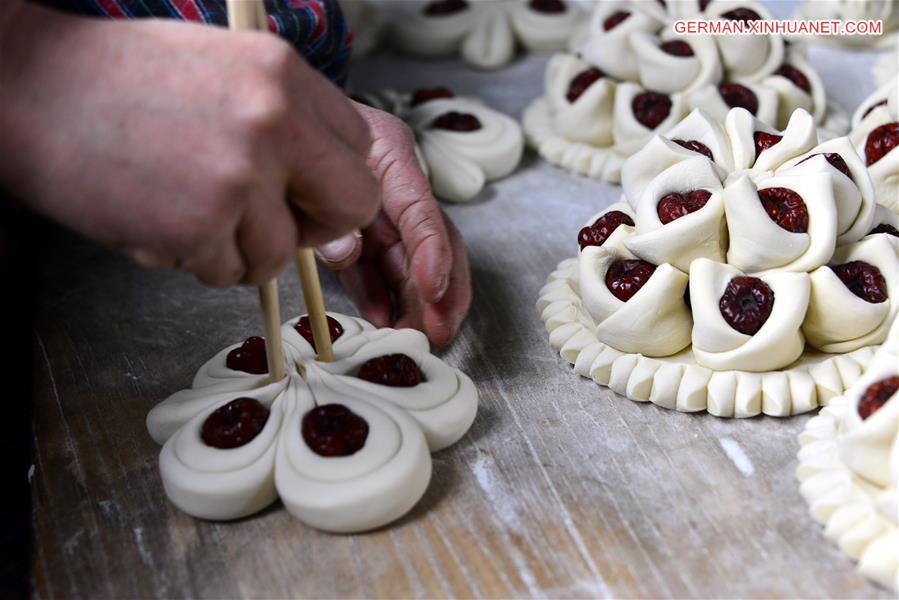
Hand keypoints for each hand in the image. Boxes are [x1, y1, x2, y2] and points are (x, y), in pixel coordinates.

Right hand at [0, 3, 379, 285]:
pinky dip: (199, 260)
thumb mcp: (229, 69)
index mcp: (287, 75)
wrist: (30, 87)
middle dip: (315, 226)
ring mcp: (239, 176)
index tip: (307, 191)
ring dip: (242, 249)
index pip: (362, 150)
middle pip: (353, 206)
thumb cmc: (123, 79)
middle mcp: (275, 122)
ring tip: (193, 211)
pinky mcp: (199, 225)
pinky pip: (228, 272)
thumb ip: (289, 119)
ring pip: (282, 253)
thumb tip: (326, 174)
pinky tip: (162, 218)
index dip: (335, 181)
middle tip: (273, 222)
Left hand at [317, 103, 471, 346]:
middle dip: (439, 291)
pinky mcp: (363, 228)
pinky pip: (376, 265)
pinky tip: (382, 319)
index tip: (433, 290)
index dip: (432, 254)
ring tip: (409, 336)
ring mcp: (382, 207)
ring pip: (409, 260)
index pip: (422, 209)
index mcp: (392, 152)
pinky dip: (379, 293)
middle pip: (432, 241)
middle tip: (437, 330)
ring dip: (412, 301)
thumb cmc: (293, 119)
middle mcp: (396, 183)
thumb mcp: (308, 154)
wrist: (276, 109)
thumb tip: (348, 255)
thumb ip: (329, 204)